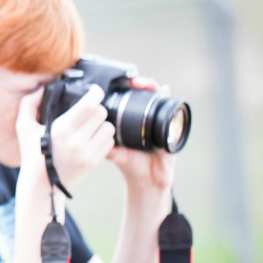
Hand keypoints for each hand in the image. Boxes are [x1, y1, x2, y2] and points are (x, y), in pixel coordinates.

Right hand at [16, 85, 114, 192]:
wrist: (40, 185)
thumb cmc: (31, 153)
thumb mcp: (23, 127)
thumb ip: (29, 103)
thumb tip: (42, 87)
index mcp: (60, 129)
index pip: (89, 104)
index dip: (95, 93)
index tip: (94, 91)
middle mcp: (75, 142)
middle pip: (101, 113)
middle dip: (96, 109)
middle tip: (88, 111)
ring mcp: (86, 153)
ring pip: (108, 127)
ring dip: (101, 124)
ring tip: (91, 126)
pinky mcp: (93, 162)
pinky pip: (109, 142)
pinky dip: (103, 138)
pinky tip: (92, 139)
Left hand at [107, 77, 175, 192]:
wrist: (147, 180)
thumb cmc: (131, 166)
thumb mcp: (116, 155)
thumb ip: (106, 147)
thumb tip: (91, 138)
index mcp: (134, 122)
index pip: (133, 101)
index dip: (129, 91)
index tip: (122, 85)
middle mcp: (148, 120)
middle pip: (147, 96)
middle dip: (142, 86)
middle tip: (135, 82)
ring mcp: (160, 123)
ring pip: (159, 100)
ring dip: (154, 89)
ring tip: (148, 84)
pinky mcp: (171, 129)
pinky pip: (172, 111)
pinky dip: (169, 100)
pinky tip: (165, 91)